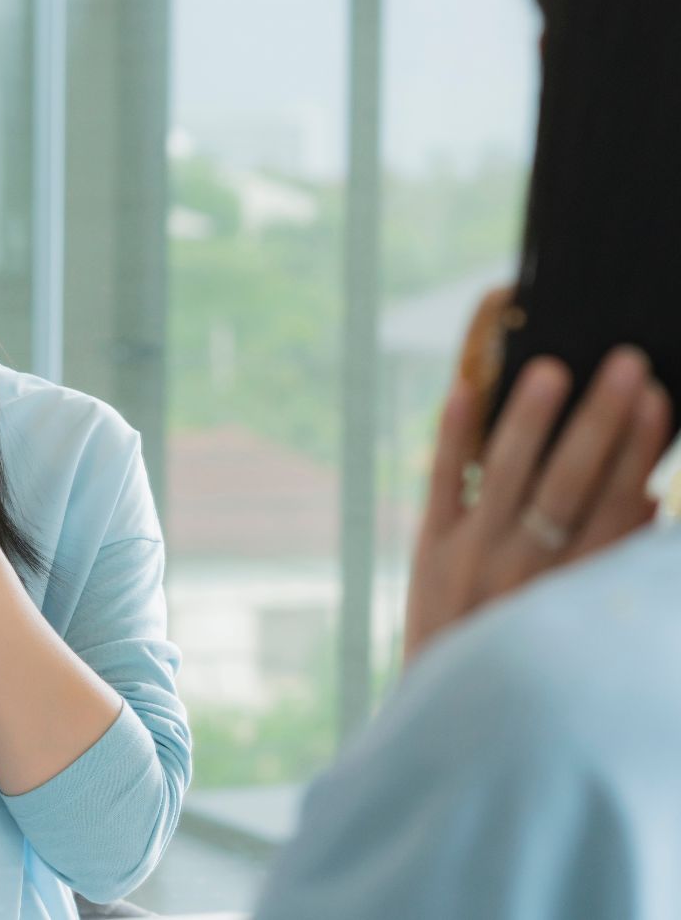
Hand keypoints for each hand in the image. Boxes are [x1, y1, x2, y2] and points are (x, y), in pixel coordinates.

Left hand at [405, 345, 671, 662]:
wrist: (456, 723)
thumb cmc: (537, 669)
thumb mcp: (584, 625)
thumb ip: (614, 563)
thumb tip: (646, 499)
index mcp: (574, 591)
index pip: (615, 508)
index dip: (638, 452)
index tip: (658, 402)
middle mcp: (524, 570)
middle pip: (569, 485)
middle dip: (600, 423)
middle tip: (627, 364)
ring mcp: (471, 557)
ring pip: (504, 477)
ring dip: (527, 421)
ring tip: (550, 368)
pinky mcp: (428, 550)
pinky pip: (440, 485)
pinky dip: (450, 439)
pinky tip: (461, 391)